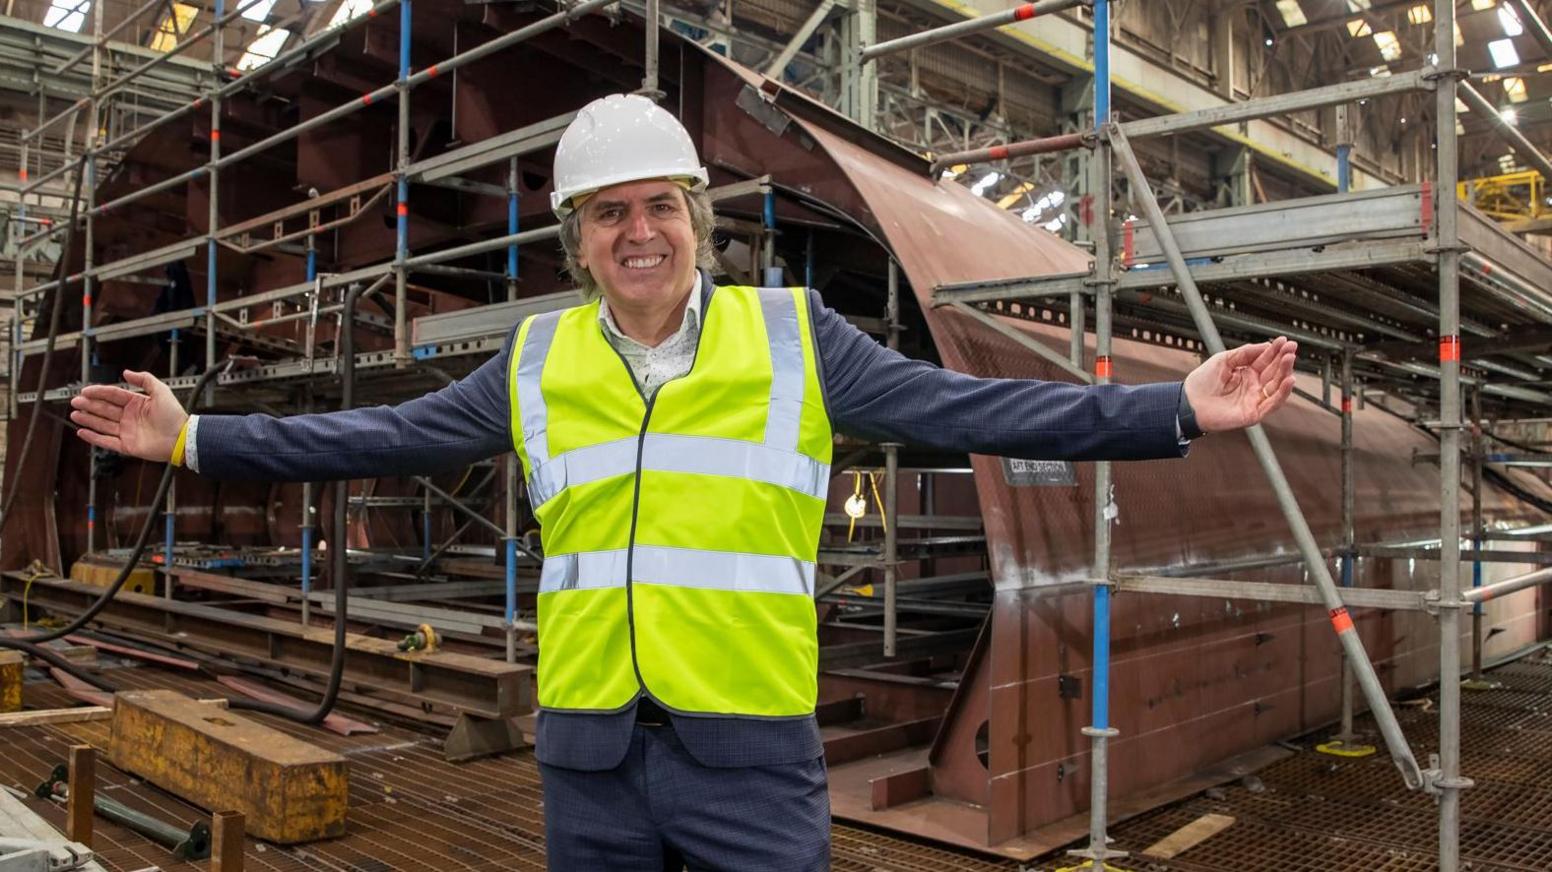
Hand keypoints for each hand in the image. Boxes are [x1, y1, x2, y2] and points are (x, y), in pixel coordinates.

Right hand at [69, 370, 188, 460]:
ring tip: (75, 414)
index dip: (99, 392)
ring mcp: (127, 431)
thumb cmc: (174, 415)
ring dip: (88, 419)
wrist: (181, 437)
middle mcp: (130, 417)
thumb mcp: (161, 391)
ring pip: (102, 424)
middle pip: (105, 409)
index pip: (113, 395)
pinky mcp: (127, 445)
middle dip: (90, 405)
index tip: (86, 390)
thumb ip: (145, 379)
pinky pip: (106, 441)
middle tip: (76, 401)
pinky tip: (82, 432)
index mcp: (137, 403)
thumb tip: (127, 372)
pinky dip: (93, 437)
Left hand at [1183, 336, 1297, 432]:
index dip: (1276, 350)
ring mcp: (1254, 399)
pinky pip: (1273, 403)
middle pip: (1274, 372)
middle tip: (1292, 347)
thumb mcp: (1224, 359)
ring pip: (1277, 386)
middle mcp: (1253, 386)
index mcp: (1247, 373)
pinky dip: (1282, 393)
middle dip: (1284, 359)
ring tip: (1289, 359)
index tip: (1285, 340)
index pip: (1266, 360)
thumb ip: (1245, 353)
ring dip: (1285, 372)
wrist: (1188, 402)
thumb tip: (1266, 345)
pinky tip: (1288, 380)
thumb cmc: (1202, 382)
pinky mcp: (1254, 413)